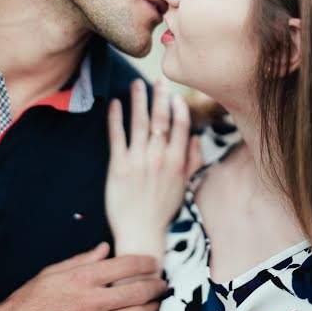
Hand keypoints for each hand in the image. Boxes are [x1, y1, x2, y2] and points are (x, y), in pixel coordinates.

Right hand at [0, 243, 165, 310]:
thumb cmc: (30, 301)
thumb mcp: (53, 272)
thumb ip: (83, 259)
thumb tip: (105, 248)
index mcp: (83, 278)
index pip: (125, 265)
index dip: (146, 262)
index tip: (154, 262)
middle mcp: (92, 302)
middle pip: (137, 291)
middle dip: (156, 286)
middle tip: (163, 284)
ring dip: (152, 309)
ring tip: (157, 304)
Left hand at [106, 79, 200, 258]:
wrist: (140, 232)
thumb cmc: (162, 209)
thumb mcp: (183, 185)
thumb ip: (191, 161)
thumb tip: (195, 139)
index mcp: (176, 161)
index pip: (180, 126)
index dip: (178, 108)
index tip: (175, 95)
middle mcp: (158, 157)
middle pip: (160, 119)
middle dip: (160, 96)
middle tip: (159, 79)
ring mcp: (138, 160)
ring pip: (139, 123)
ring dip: (138, 100)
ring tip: (136, 83)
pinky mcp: (118, 166)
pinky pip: (117, 136)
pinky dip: (116, 118)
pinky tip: (116, 103)